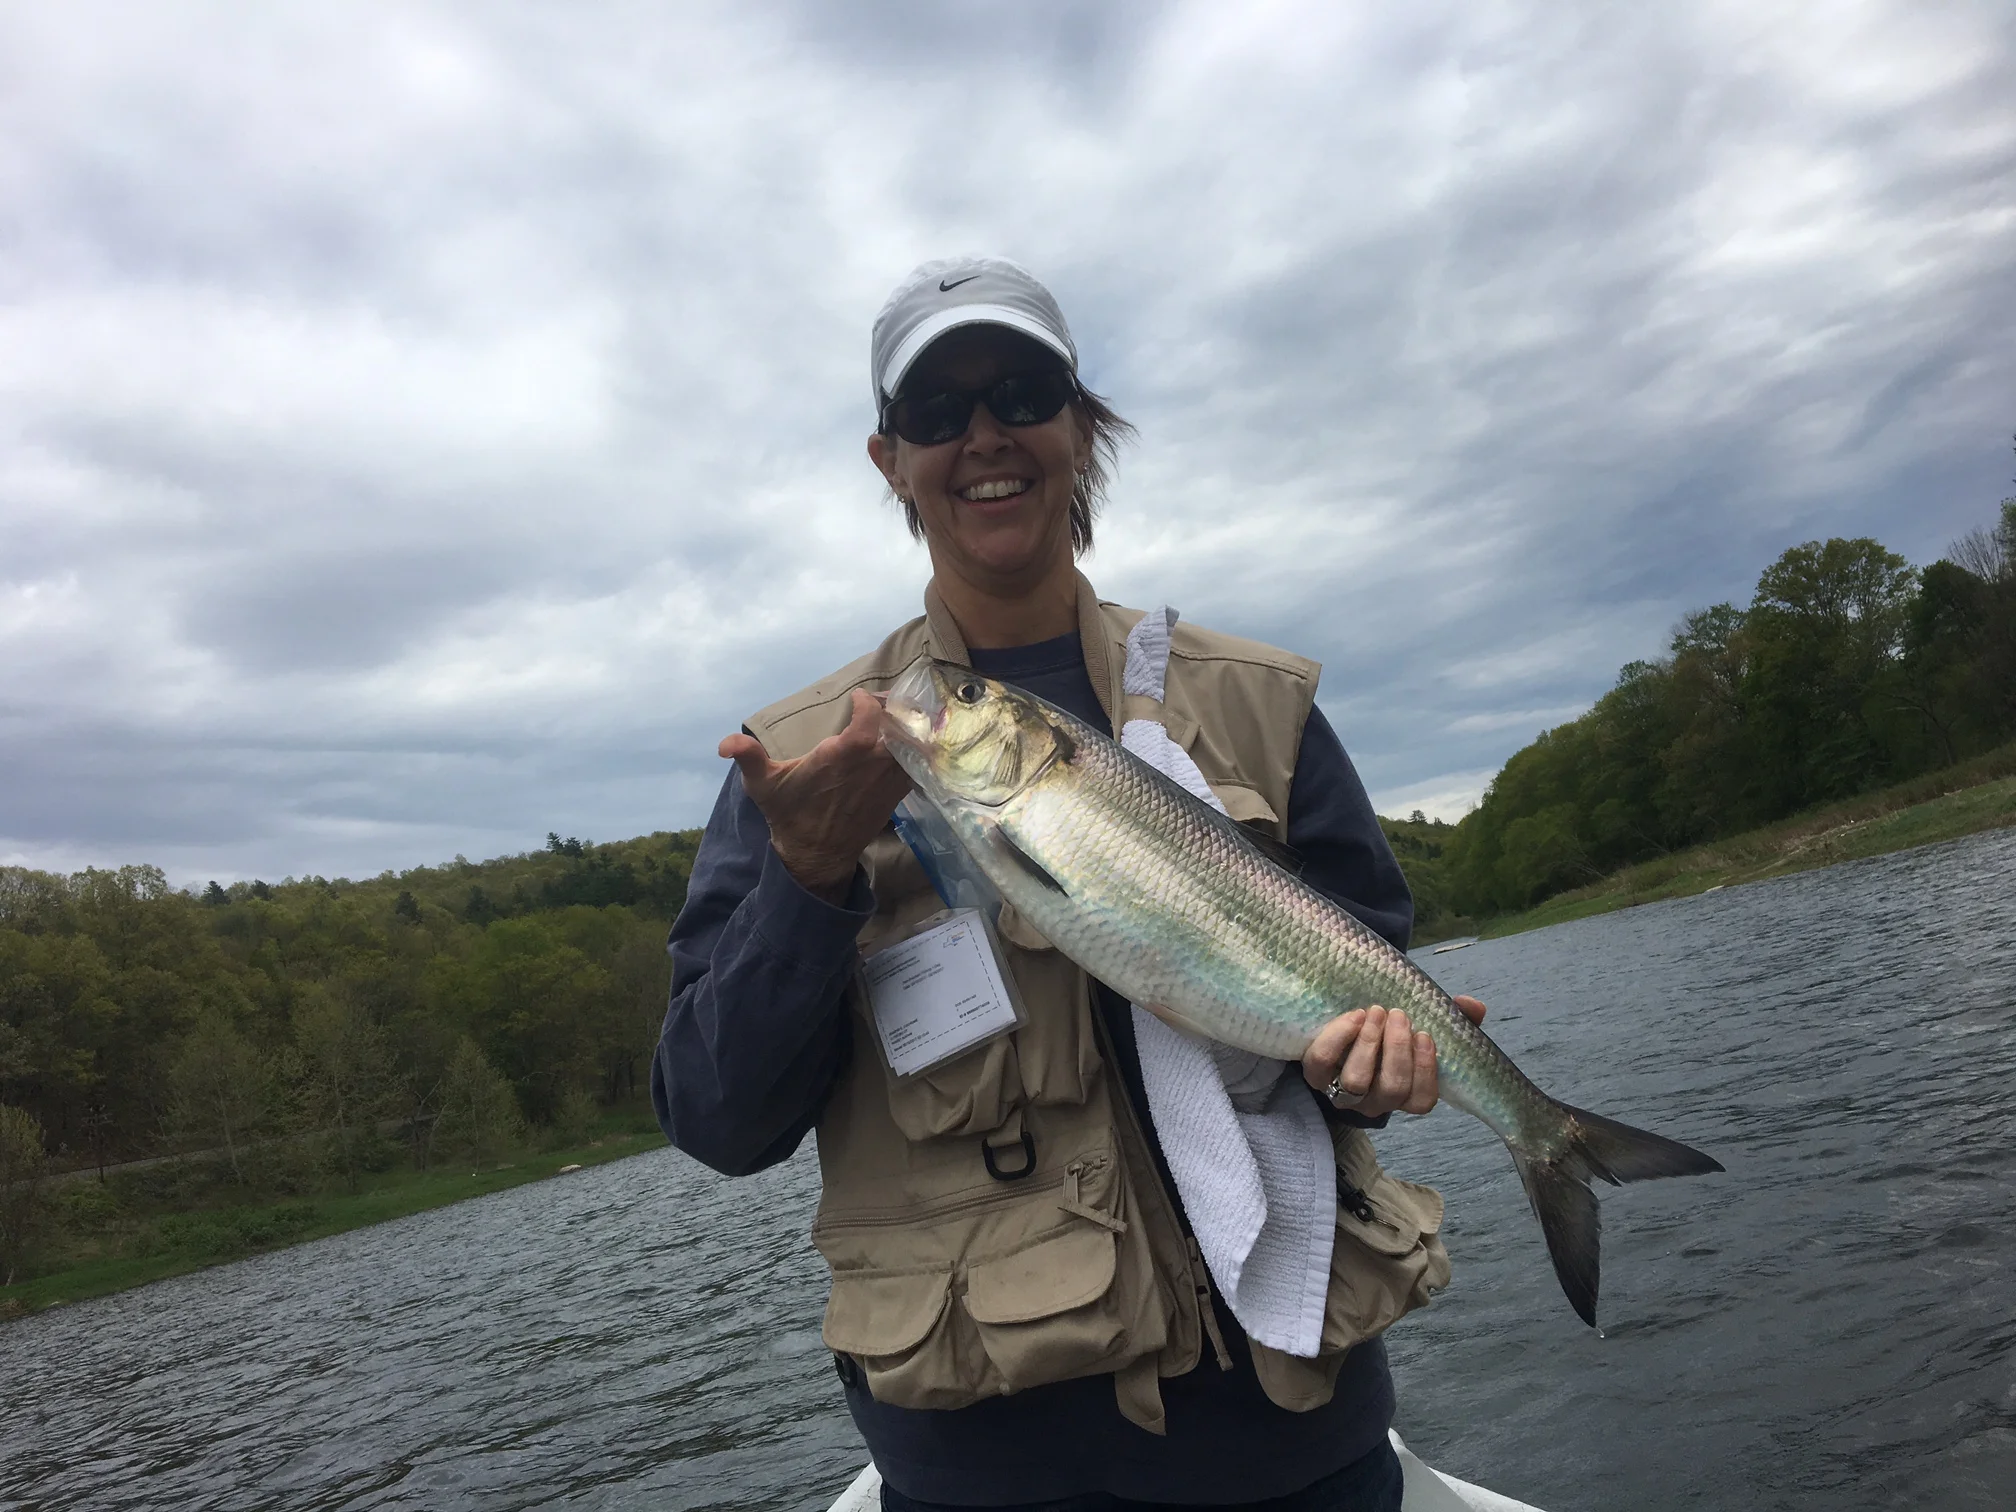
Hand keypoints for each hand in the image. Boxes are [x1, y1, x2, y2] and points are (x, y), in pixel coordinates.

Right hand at [720, 689, 912, 902]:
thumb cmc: (788, 813)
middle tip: (880, 702)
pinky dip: (916, 748)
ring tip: (893, 717)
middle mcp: (869, 767)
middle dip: (893, 709)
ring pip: (913, 744)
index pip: (869, 720)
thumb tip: (724, 744)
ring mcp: (887, 781)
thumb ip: (747, 756)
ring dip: (907, 727)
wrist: (815, 855)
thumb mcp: (761, 784)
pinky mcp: (897, 793)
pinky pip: (918, 763)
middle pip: (899, 726)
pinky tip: (903, 740)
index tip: (857, 698)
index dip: (868, 703)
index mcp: (839, 759)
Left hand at [1300, 996, 1487, 1117]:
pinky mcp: (1315, 1075)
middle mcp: (1375, 1101)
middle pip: (1391, 1090)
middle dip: (1397, 1050)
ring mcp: (1342, 1092)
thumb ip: (1454, 1017)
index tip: (1425, 1034)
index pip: (1421, 1101)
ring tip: (1376, 1011)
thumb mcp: (1424, 1022)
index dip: (1426, 1071)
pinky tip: (1354, 1016)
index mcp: (1405, 1094)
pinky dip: (1339, 1038)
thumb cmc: (1391, 1029)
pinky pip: (1322, 1064)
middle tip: (1399, 1015)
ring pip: (1357, 1081)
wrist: (1346, 1021)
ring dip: (1370, 1043)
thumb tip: (1474, 1007)